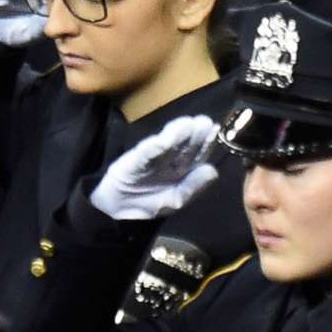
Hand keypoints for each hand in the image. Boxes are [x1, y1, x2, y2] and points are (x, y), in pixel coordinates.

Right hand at [89, 114, 219, 220]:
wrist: (117, 210)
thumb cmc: (148, 202)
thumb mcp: (175, 200)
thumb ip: (193, 187)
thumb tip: (213, 170)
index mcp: (181, 169)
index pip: (197, 153)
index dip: (206, 142)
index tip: (215, 129)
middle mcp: (168, 159)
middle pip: (183, 145)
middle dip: (194, 133)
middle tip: (204, 121)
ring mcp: (151, 158)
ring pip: (166, 144)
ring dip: (176, 134)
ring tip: (187, 124)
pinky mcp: (134, 161)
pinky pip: (145, 154)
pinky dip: (154, 148)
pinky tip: (163, 141)